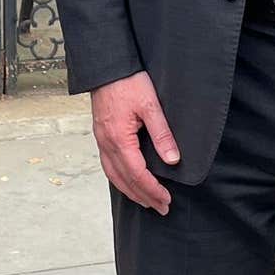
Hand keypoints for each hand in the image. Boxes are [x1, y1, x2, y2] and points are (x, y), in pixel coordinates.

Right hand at [89, 71, 180, 214]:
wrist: (106, 66)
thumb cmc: (128, 82)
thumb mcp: (150, 105)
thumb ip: (162, 134)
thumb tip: (172, 160)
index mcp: (118, 139)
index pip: (137, 174)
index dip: (152, 190)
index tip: (166, 200)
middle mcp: (106, 143)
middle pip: (124, 180)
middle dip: (144, 197)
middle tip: (161, 208)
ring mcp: (101, 140)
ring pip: (113, 175)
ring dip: (130, 191)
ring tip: (146, 201)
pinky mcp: (101, 135)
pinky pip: (108, 165)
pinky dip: (119, 179)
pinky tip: (128, 181)